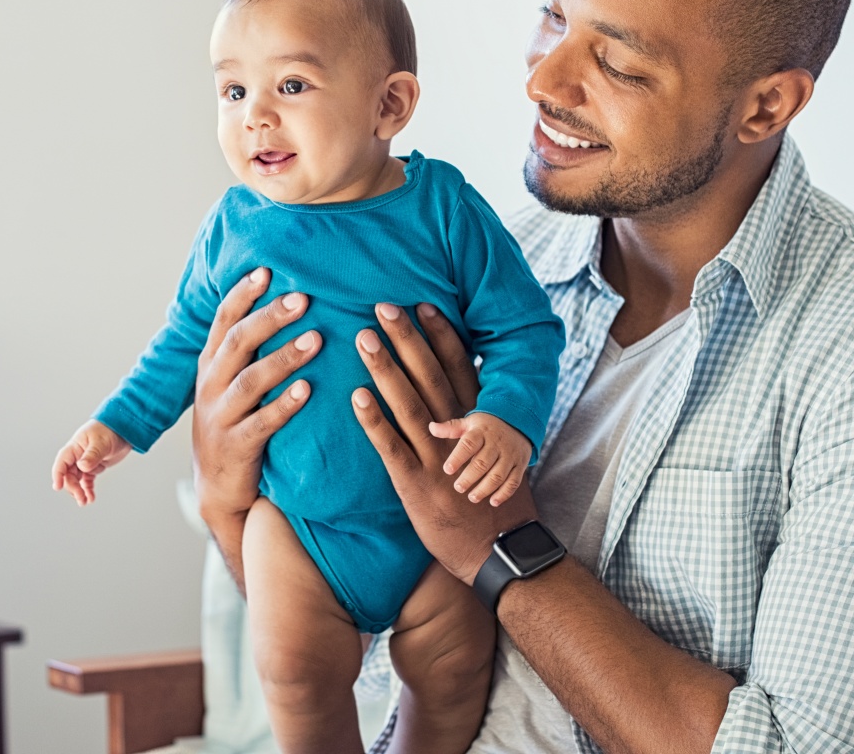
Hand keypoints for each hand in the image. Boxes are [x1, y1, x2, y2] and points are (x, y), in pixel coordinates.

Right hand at [52, 420, 131, 505]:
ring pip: (77, 480)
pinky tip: (90, 497)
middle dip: (73, 487)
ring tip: (84, 502)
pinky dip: (88, 489)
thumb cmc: (110, 429)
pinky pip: (88, 480)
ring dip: (79, 491)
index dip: (58, 475)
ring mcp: (86, 462)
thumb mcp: (101, 442)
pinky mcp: (95, 466)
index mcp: (75, 447)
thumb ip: (92, 455)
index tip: (58, 487)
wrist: (125, 427)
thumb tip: (82, 467)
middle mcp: (78, 456)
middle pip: (69, 475)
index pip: (62, 462)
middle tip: (80, 497)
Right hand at [192, 267, 321, 523]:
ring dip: (283, 358)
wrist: (218, 487)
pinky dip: (284, 405)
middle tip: (303, 299)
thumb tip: (289, 299)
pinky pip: (261, 423)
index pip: (224, 320)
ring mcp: (220, 416)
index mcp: (211, 363)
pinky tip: (307, 390)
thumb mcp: (233, 381)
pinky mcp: (235, 447)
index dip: (243, 294)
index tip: (267, 270)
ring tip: (315, 340)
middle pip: (238, 343)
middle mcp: (211, 385)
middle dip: (269, 318)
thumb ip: (250, 347)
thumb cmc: (237, 421)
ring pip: (250, 381)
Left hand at [352, 302, 536, 584]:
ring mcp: (436, 458)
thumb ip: (477, 419)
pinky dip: (374, 420)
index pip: (459, 368)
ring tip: (364, 339)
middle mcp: (457, 434)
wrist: (497, 551)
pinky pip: (391, 447)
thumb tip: (466, 385)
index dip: (441, 335)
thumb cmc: (493, 498)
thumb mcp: (495, 452)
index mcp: (477, 422)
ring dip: (386, 369)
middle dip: (408, 339)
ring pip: (409, 405)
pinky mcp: (415, 484)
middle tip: (385, 306)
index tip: (424, 303)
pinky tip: (356, 396)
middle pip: (430, 376)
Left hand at [431, 412, 531, 505]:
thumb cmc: (487, 426)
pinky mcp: (520, 465)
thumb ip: (451, 428)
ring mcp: (510, 455)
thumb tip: (430, 428)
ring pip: (498, 475)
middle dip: (470, 477)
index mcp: (481, 432)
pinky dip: (504, 494)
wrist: (518, 421)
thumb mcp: (470, 423)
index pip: (469, 444)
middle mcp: (497, 444)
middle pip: (483, 463)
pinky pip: (514, 481)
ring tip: (472, 497)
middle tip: (458, 488)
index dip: (458, 458)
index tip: (447, 470)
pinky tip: (493, 502)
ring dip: (485, 488)